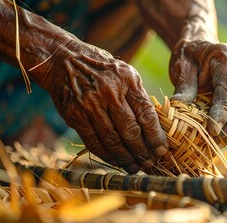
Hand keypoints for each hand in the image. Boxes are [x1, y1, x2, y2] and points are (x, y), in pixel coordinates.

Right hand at [37, 37, 167, 173]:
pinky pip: (93, 141)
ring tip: (135, 168)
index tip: (162, 150)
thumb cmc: (101, 69)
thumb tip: (154, 127)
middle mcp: (110, 92)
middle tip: (150, 164)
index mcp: (128, 80)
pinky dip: (106, 155)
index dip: (156, 136)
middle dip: (143, 152)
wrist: (64, 59)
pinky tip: (116, 161)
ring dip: (126, 158)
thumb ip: (138, 97)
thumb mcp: (125, 73)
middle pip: (131, 130)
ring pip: (112, 140)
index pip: (146, 114)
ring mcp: (90, 104)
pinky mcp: (75, 115)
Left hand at [169, 39, 226, 144]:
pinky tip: (223, 136)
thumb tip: (179, 107)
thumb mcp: (181, 66)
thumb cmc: (188, 56)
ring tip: (218, 142)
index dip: (222, 112)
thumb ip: (183, 86)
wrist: (198, 47)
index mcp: (226, 57)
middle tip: (215, 141)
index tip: (212, 130)